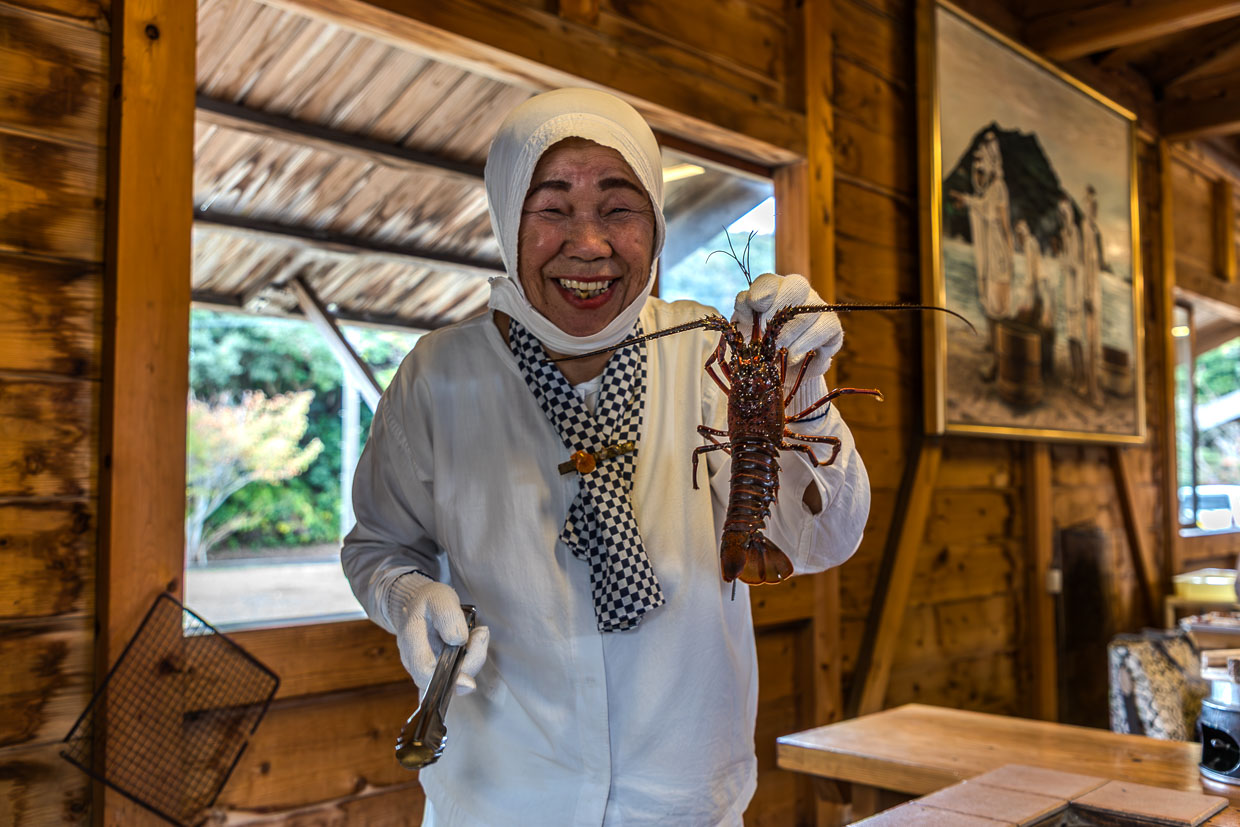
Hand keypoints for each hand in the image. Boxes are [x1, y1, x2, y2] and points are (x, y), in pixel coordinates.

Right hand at [389, 572, 489, 698]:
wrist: (417, 603)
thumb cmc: (428, 601)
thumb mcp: (440, 599)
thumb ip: (449, 618)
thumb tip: (459, 641)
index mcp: (411, 640)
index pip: (424, 670)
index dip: (447, 680)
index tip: (471, 682)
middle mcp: (413, 659)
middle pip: (440, 680)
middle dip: (468, 664)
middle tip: (480, 635)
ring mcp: (422, 667)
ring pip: (449, 679)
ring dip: (470, 660)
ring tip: (476, 634)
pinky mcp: (433, 669)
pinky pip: (452, 675)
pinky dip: (467, 663)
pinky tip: (473, 645)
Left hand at [732, 273, 843, 375]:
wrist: (778, 373)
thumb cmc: (759, 347)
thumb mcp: (744, 330)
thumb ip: (743, 312)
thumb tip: (748, 301)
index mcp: (772, 290)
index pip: (769, 281)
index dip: (762, 290)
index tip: (754, 304)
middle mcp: (798, 292)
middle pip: (796, 286)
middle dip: (778, 313)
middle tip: (766, 337)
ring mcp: (817, 307)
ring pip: (809, 310)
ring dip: (790, 334)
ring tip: (776, 352)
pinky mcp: (832, 326)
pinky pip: (825, 327)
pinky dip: (805, 344)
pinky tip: (792, 357)